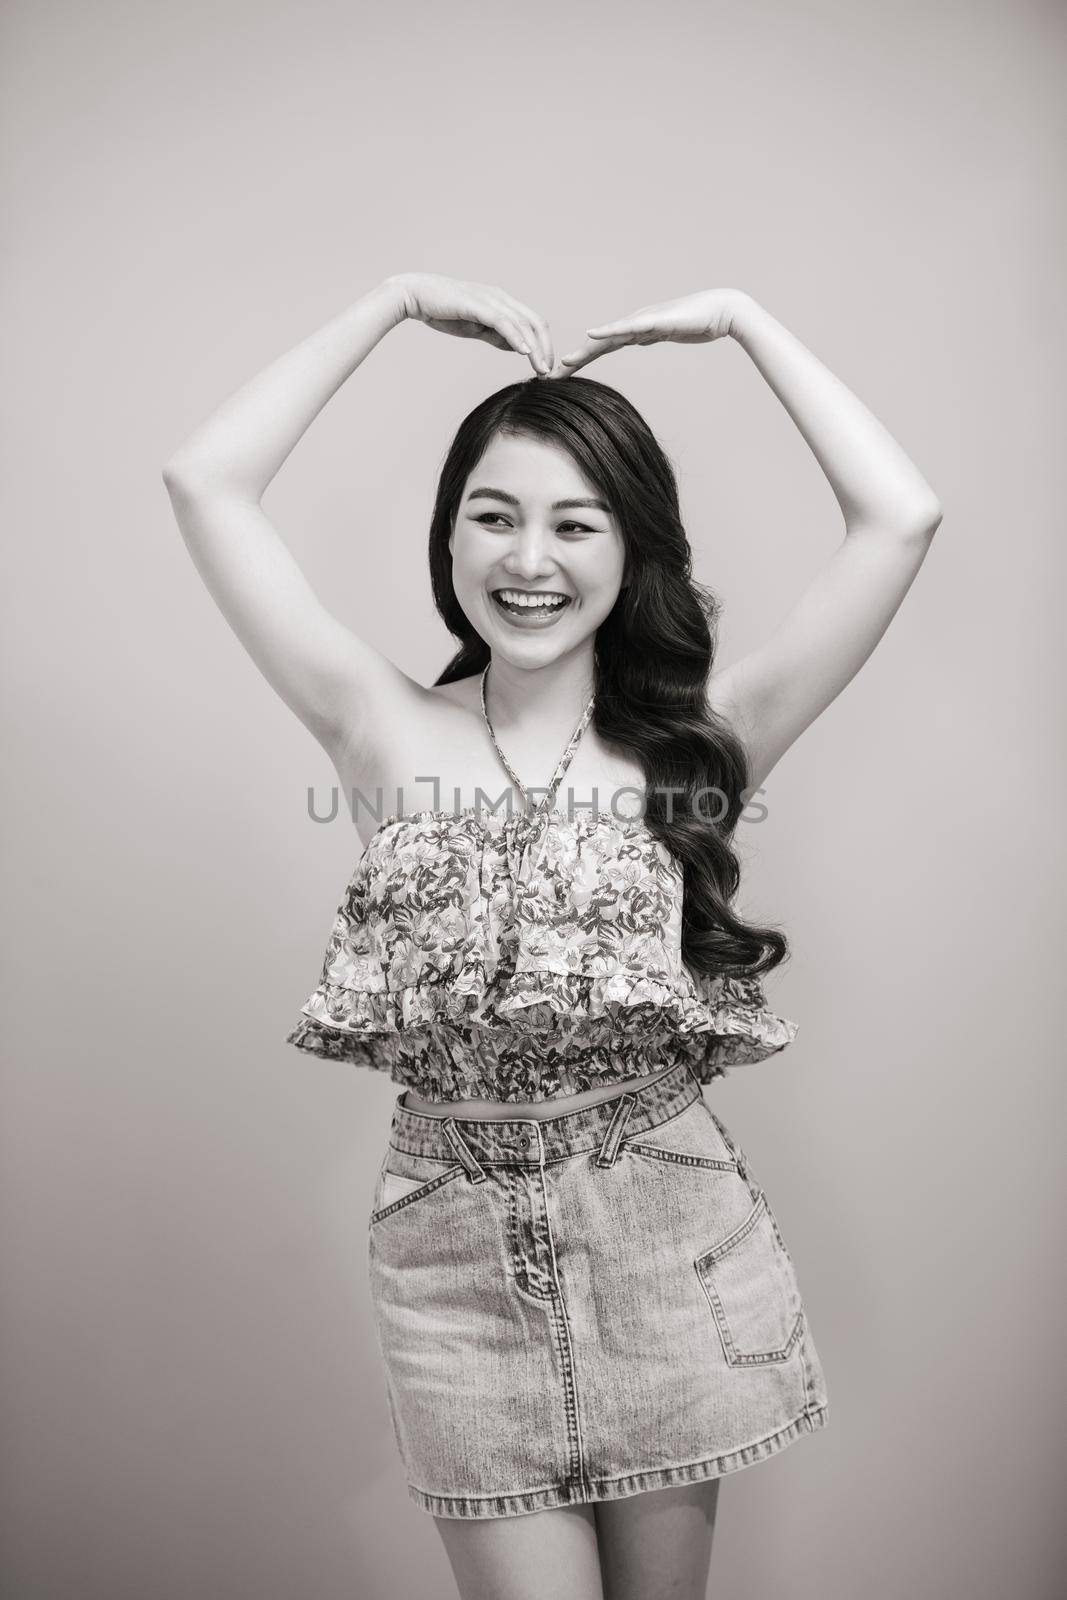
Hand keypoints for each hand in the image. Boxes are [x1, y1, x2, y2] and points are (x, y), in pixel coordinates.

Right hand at [385, 273, 553, 375]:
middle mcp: (500, 298)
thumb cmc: (443, 311)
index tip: (545, 368)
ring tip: (541, 369)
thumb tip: (517, 347)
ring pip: (522, 324)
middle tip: (549, 373)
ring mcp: (490, 300)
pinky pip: (503, 322)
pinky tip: (525, 352)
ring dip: (535, 349)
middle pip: (535, 323)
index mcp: (502, 303)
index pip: (532, 323)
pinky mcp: (477, 305)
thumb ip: (497, 336)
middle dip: (546, 349)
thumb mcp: (476, 327)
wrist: (415, 296)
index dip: (543, 345)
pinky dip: (516, 337)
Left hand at [552, 289, 749, 376]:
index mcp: (636, 331)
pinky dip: (608, 331)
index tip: (563, 375)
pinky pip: (628, 328)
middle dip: (575, 361)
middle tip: (551, 377)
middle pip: (598, 345)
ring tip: (563, 362)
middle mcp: (634, 325)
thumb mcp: (668, 335)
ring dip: (585, 351)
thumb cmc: (699, 323)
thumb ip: (652, 336)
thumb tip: (640, 340)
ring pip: (607, 339)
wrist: (722, 312)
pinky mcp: (654, 321)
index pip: (603, 349)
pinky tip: (592, 335)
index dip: (582, 361)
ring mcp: (643, 322)